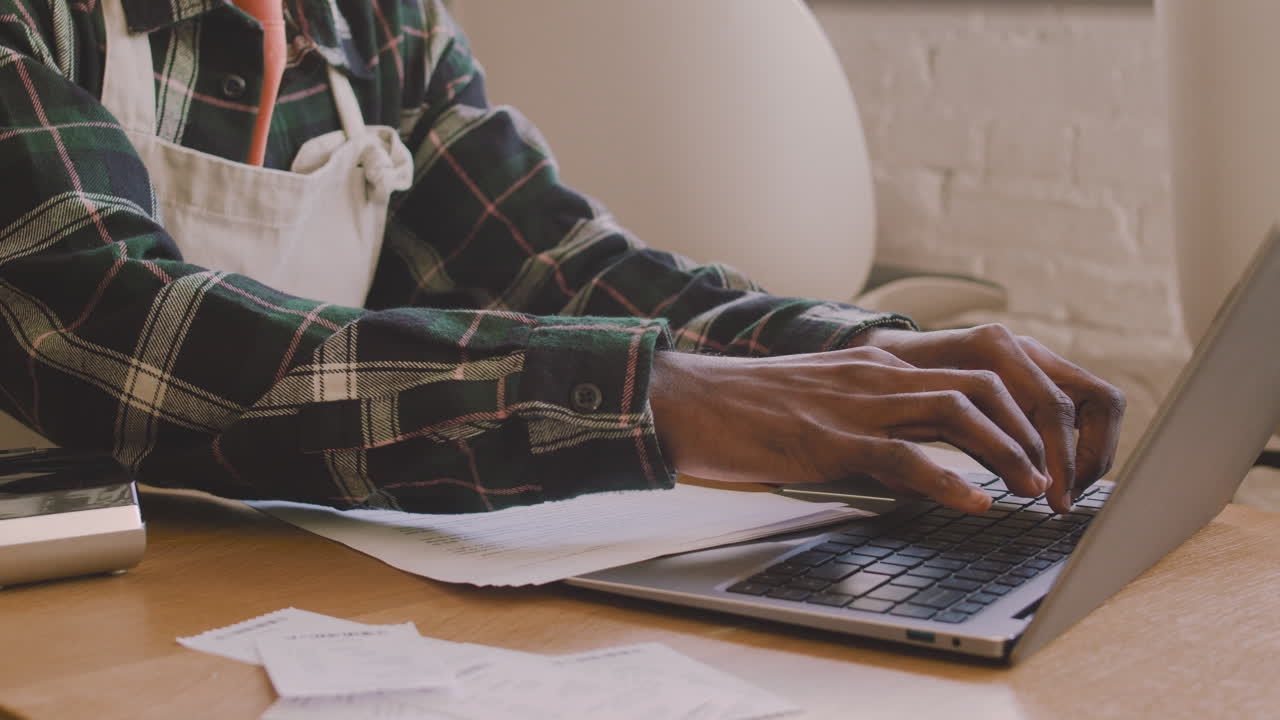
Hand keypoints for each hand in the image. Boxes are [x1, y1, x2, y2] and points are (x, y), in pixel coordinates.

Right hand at [648, 324, 1123, 513]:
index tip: (1056, 448)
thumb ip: (885, 421)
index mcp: (887, 358)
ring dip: (1010, 451)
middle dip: (1041, 426)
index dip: (1037, 399)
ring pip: (961, 405)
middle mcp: (882, 369)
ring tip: (1034, 492)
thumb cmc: (753, 411)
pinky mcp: (829, 439)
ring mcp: (857, 400)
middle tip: (1059, 479)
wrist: (685, 401)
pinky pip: (903, 454)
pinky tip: (974, 505)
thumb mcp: (832, 404)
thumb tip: (932, 467)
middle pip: (994, 374)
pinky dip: (948, 480)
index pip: (988, 357)